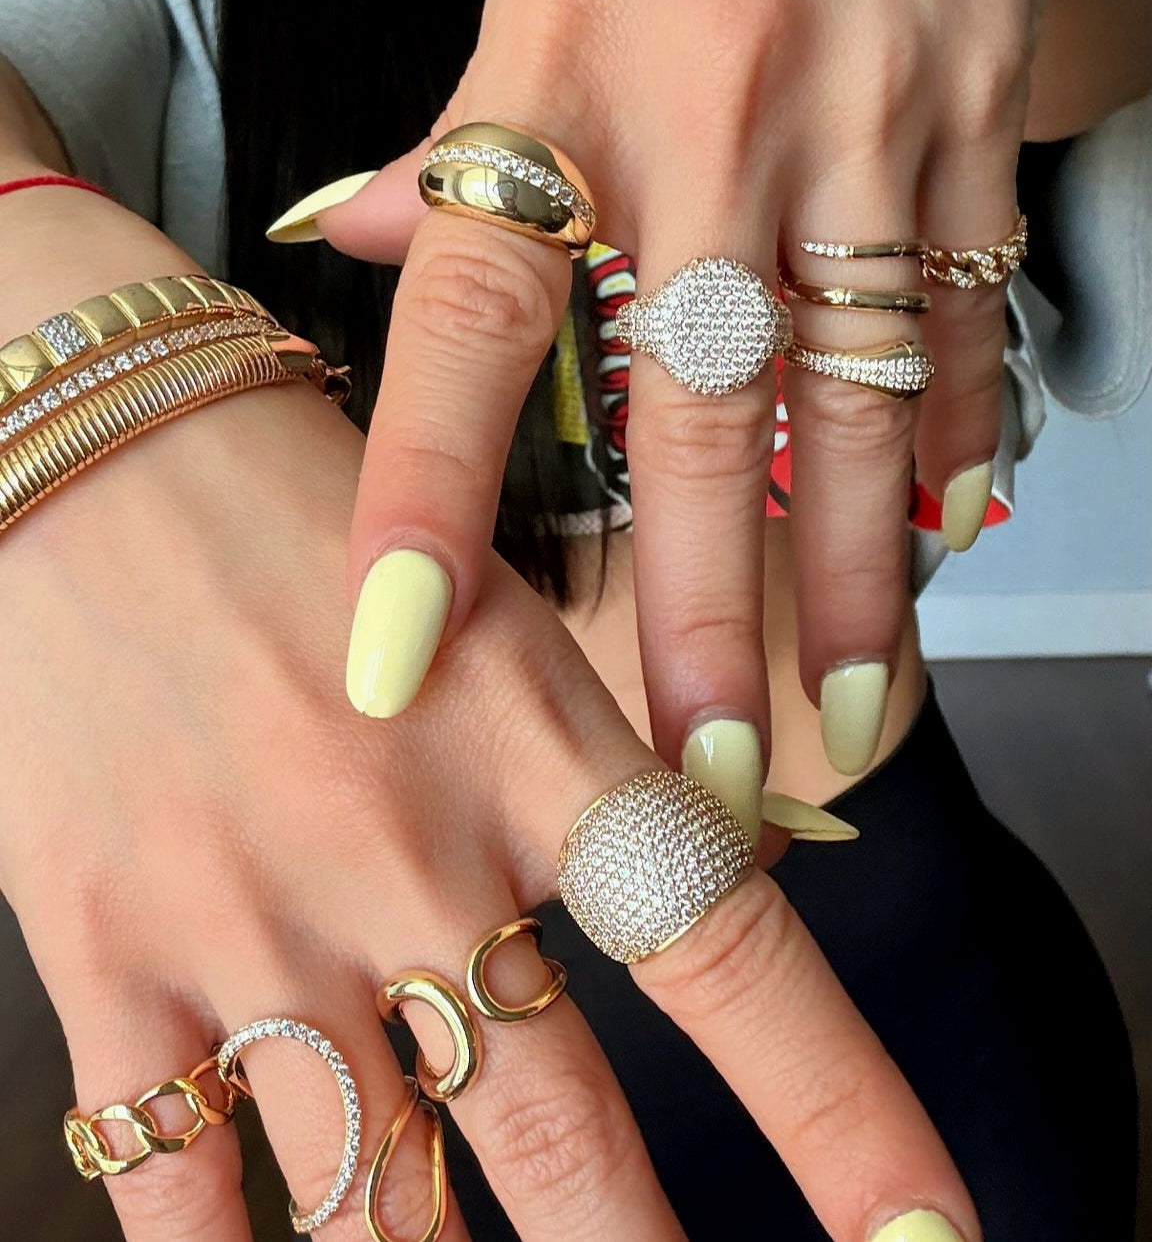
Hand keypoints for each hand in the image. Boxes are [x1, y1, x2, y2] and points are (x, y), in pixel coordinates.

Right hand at [1, 385, 976, 1241]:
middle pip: (566, 1140)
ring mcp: (257, 921)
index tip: (930, 1240)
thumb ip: (573, 774)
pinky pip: (178, 1185)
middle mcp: (411, 856)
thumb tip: (680, 892)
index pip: (729, 962)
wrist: (83, 442)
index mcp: (533, 743)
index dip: (846, 1121)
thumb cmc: (294, 501)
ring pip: (383, 1204)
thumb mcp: (484, 608)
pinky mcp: (115, 955)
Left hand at [280, 0, 1043, 789]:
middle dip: (705, 614)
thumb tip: (368, 236)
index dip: (426, 500)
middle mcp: (714, 138)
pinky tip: (942, 548)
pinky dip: (953, 453)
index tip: (396, 653)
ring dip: (853, 579)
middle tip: (697, 765)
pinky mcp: (968, 141)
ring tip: (844, 714)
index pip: (469, 329)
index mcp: (566, 105)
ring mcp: (859, 145)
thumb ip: (459, 145)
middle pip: (696, 425)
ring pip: (856, 409)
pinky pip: (965, 329)